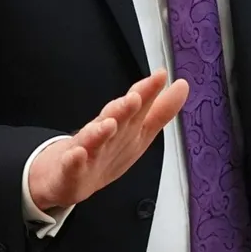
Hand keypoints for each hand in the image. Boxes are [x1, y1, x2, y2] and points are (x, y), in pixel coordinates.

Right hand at [28, 69, 188, 210]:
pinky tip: (78, 154)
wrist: (67, 176)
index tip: (161, 76)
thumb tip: (182, 86)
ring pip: (93, 139)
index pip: (137, 105)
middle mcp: (105, 132)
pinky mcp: (70, 169)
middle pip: (115, 118)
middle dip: (124, 108)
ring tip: (109, 123)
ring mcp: (86, 149)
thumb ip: (160, 110)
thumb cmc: (107, 150)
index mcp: (123, 124)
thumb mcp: (138, 131)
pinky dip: (74, 160)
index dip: (148, 91)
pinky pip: (72, 164)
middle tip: (135, 98)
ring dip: (100, 131)